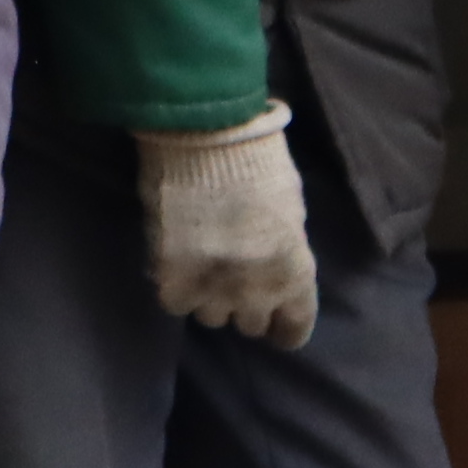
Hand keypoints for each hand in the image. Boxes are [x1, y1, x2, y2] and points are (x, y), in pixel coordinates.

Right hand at [136, 107, 321, 347]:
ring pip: (211, 317)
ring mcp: (213, 288)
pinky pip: (176, 304)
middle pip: (250, 324)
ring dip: (210, 297)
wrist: (207, 137)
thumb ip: (286, 253)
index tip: (278, 328)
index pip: (295, 327)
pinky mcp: (173, 279)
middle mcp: (256, 291)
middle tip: (235, 281)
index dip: (285, 330)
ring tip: (204, 268)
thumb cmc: (259, 163)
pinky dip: (177, 287)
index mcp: (294, 273)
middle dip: (247, 304)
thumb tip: (274, 271)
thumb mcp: (292, 213)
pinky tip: (178, 264)